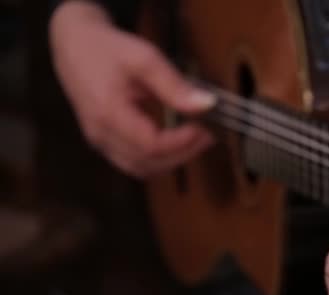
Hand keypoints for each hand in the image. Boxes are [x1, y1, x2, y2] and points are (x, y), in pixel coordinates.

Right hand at [49, 1, 215, 177]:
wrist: (74, 45)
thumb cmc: (107, 49)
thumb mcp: (144, 58)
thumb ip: (175, 85)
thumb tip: (207, 104)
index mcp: (108, 114)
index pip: (151, 146)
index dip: (182, 143)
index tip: (203, 128)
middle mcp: (101, 135)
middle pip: (148, 163)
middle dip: (183, 154)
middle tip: (207, 136)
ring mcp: (100, 142)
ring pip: (141, 169)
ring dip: (173, 161)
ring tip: (196, 140)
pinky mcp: (104, 142)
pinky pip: (134, 163)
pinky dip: (159, 159)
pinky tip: (176, 143)